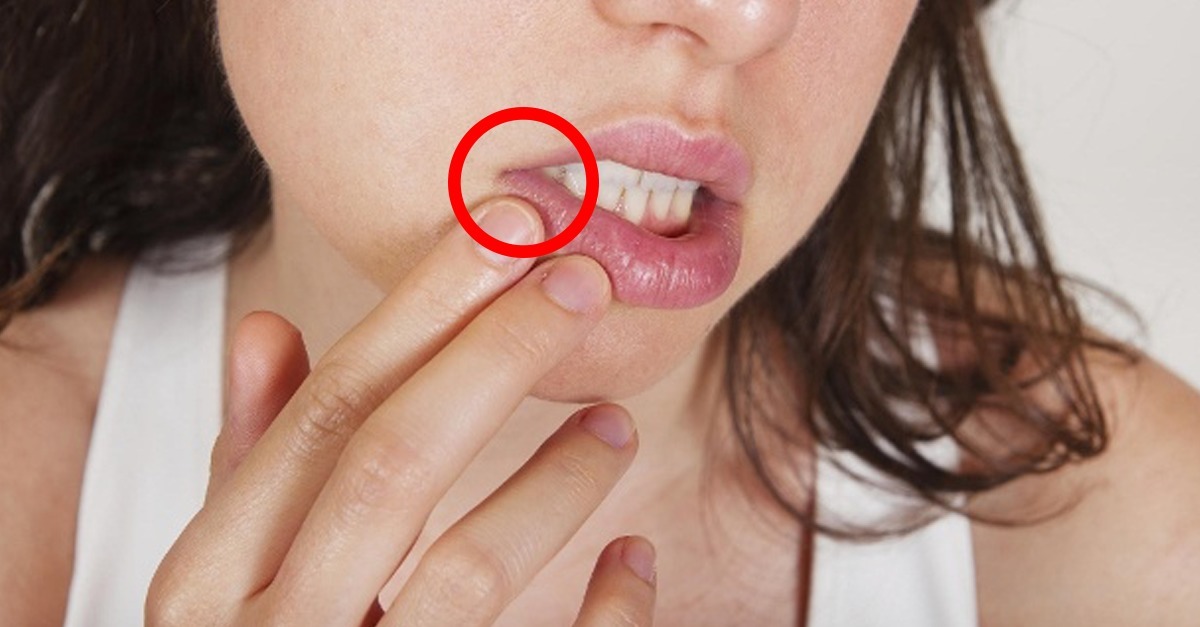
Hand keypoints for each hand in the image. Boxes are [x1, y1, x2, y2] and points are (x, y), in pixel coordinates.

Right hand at [147, 198, 657, 625]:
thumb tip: (269, 327)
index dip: (421, 309)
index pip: (325, 413)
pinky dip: (607, 614)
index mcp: (210, 585)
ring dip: (557, 479)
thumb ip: (253, 464)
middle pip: (392, 464)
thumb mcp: (229, 576)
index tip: (506, 231)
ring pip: (469, 570)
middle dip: (495, 354)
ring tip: (615, 421)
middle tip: (582, 280)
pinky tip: (635, 560)